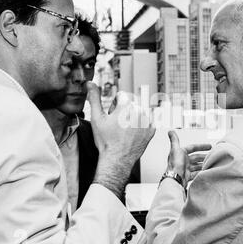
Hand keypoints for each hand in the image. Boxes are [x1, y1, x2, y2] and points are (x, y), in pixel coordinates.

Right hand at [87, 82, 154, 198]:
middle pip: (131, 103)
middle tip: (117, 125)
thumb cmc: (106, 141)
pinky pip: (148, 120)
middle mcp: (139, 110)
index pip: (121, 96)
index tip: (112, 117)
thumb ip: (94, 98)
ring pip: (139, 110)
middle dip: (124, 110)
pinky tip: (133, 132)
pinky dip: (141, 124)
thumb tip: (90, 83)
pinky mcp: (152, 129)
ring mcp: (147, 120)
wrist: (117, 160)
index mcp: (126, 104)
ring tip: (125, 130)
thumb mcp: (97, 118)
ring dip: (133, 116)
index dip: (115, 106)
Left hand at [167, 130, 211, 186]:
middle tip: (211, 156)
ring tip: (210, 163)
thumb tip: (170, 131)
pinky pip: (196, 173)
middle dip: (203, 156)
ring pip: (196, 165)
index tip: (209, 146)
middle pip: (196, 157)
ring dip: (203, 164)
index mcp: (181, 153)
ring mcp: (185, 169)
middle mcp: (183, 161)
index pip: (192, 148)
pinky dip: (200, 172)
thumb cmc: (175, 164)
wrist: (175, 179)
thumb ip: (174, 140)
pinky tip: (205, 171)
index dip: (201, 146)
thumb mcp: (175, 149)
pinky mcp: (187, 176)